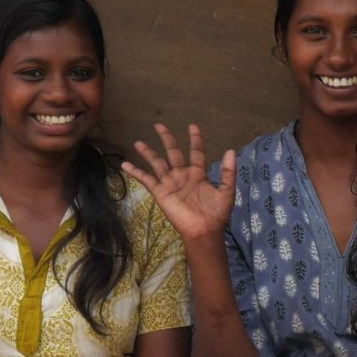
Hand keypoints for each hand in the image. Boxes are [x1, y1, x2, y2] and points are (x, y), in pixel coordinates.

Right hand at [125, 124, 238, 244]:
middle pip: (173, 152)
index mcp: (198, 174)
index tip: (192, 126)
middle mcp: (182, 175)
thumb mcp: (227, 191)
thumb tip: (231, 150)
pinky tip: (125, 164)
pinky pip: (146, 179)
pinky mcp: (160, 192)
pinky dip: (135, 172)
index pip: (196, 152)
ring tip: (138, 142)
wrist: (204, 230)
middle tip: (159, 125)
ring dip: (148, 153)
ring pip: (157, 163)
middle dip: (167, 139)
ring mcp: (170, 183)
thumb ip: (228, 171)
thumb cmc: (216, 213)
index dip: (195, 139)